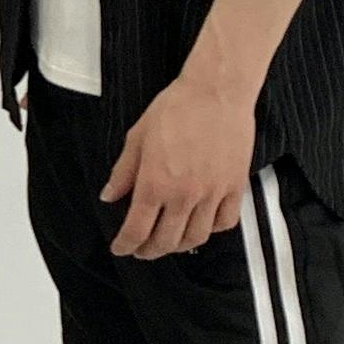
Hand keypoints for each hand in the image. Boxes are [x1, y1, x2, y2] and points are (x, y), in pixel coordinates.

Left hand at [100, 75, 255, 258]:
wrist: (216, 92)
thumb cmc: (176, 108)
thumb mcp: (137, 137)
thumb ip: (123, 172)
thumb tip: (109, 196)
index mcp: (154, 184)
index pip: (137, 230)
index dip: (125, 245)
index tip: (120, 248)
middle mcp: (183, 195)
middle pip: (165, 241)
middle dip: (149, 251)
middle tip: (141, 249)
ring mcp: (212, 193)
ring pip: (195, 238)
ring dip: (179, 246)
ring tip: (169, 241)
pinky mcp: (234, 186)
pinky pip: (224, 222)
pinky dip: (211, 230)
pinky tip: (201, 224)